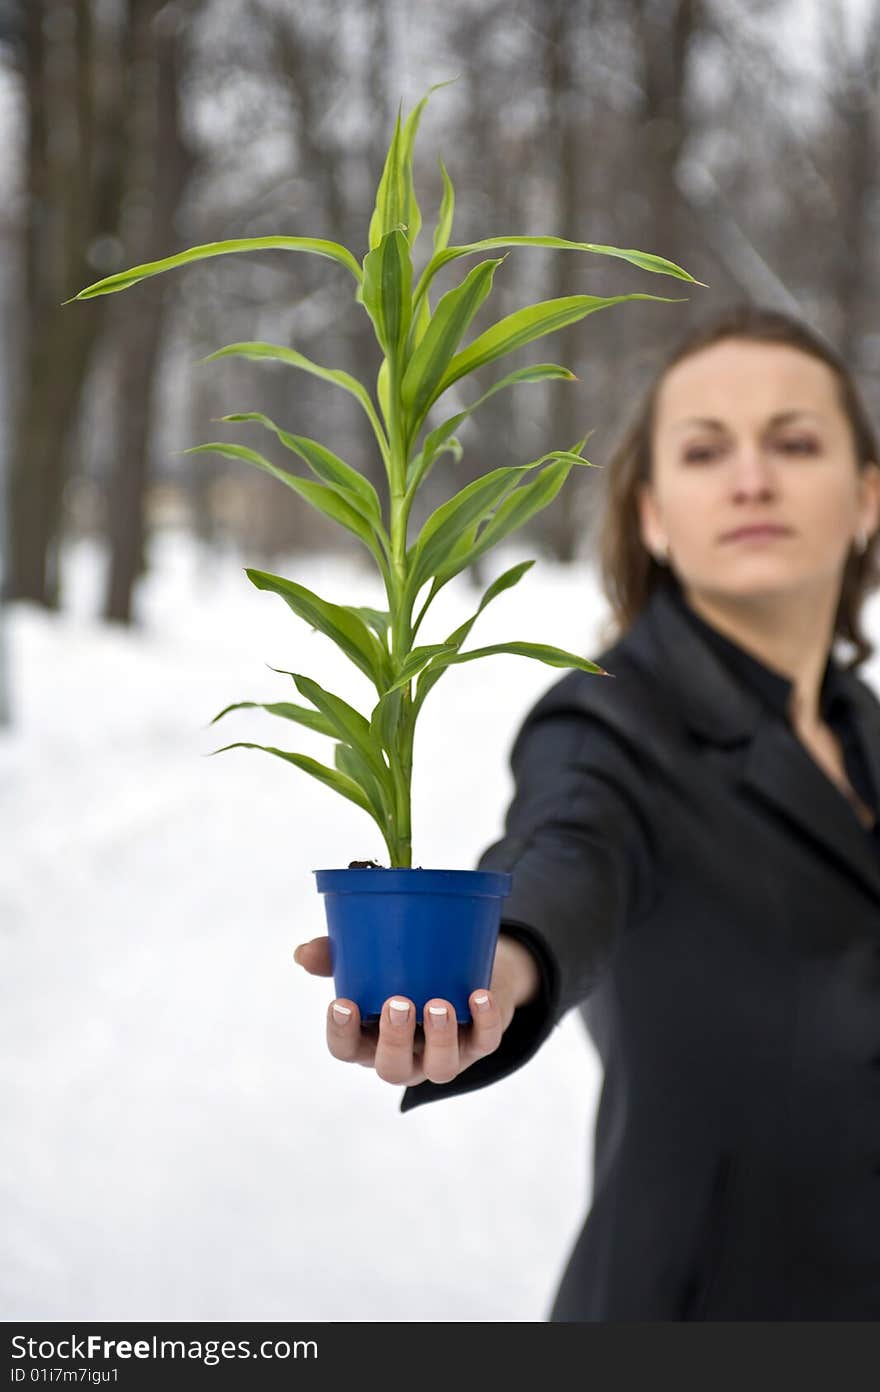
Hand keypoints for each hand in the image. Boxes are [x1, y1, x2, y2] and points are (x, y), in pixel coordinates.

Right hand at [292, 933, 538, 1087]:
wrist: (467, 972)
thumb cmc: (406, 973)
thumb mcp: (372, 963)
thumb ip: (336, 956)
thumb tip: (303, 952)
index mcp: (372, 1039)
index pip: (347, 1050)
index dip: (342, 1034)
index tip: (341, 1003)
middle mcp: (407, 1056)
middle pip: (393, 1068)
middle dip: (394, 1040)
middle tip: (397, 1004)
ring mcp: (444, 1055)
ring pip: (441, 1067)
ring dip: (439, 1038)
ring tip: (437, 1004)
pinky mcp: (481, 1044)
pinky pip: (486, 1042)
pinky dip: (485, 1021)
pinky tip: (479, 997)